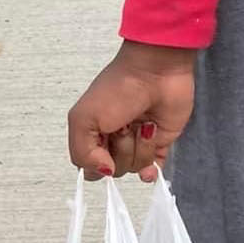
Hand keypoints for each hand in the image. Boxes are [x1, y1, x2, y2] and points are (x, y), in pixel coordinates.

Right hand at [67, 41, 196, 182]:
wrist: (157, 70)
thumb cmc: (119, 87)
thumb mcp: (84, 118)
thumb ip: (82, 153)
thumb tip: (104, 171)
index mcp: (93, 133)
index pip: (90, 168)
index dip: (97, 164)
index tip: (103, 145)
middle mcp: (115, 140)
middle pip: (114, 171)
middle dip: (120, 151)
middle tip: (124, 126)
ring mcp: (138, 141)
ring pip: (135, 169)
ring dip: (140, 149)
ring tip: (142, 124)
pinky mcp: (161, 141)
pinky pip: (154, 169)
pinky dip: (152, 169)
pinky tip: (151, 165)